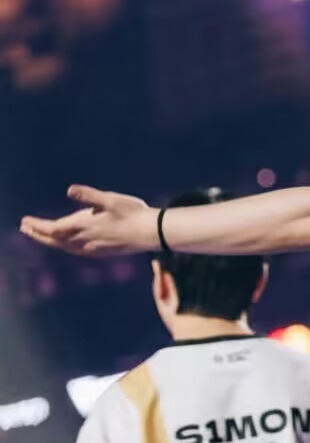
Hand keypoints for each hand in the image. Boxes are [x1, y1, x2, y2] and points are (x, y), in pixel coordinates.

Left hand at [20, 185, 157, 256]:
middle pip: (54, 240)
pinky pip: (74, 251)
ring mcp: (92, 248)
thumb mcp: (111, 199)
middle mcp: (84, 239)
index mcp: (84, 225)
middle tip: (25, 228)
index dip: (37, 226)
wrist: (150, 233)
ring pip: (63, 247)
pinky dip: (64, 246)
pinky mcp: (100, 252)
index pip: (53, 228)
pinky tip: (67, 244)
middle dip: (38, 234)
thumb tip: (69, 190)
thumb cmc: (133, 213)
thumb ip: (89, 195)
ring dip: (49, 241)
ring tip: (41, 236)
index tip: (25, 221)